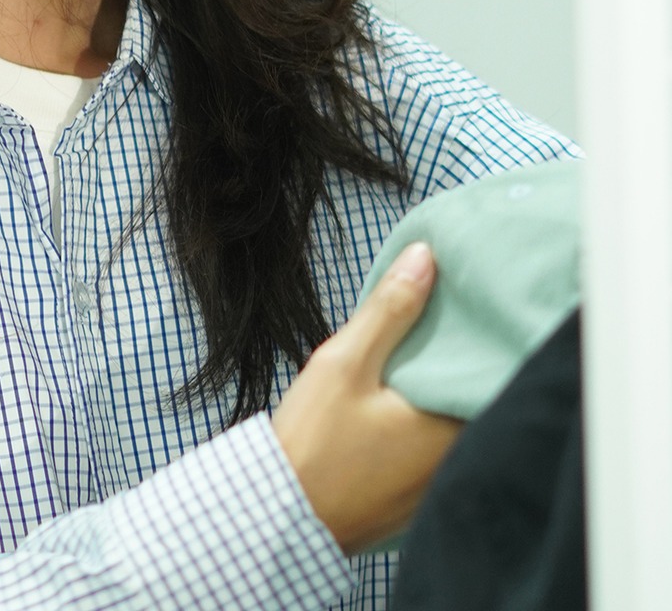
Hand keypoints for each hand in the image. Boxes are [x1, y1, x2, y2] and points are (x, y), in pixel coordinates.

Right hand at [271, 242, 462, 553]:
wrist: (277, 514)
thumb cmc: (311, 443)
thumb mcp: (344, 363)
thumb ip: (389, 310)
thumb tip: (427, 258)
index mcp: (451, 428)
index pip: (494, 372)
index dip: (490, 335)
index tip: (481, 302)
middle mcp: (459, 461)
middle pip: (479, 396)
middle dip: (467, 357)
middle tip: (455, 315)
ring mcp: (440, 484)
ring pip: (460, 422)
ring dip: (449, 388)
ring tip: (433, 347)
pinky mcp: (419, 497)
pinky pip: (441, 447)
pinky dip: (433, 419)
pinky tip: (408, 396)